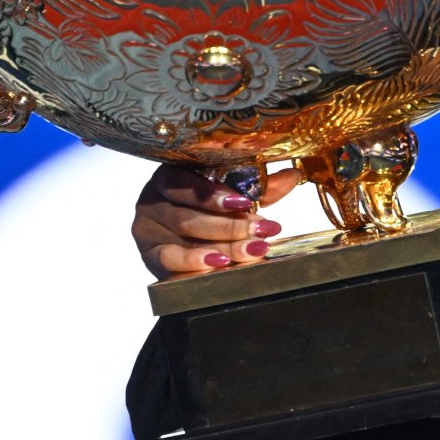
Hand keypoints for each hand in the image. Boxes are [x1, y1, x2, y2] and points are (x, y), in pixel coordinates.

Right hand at [131, 163, 301, 279]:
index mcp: (170, 174)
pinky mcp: (149, 255)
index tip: (246, 202)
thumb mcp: (231, 193)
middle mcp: (152, 199)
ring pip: (185, 238)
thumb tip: (291, 177)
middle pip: (190, 215)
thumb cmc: (205, 207)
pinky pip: (169, 260)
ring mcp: (147, 229)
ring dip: (223, 246)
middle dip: (231, 225)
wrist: (179, 236)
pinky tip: (218, 264)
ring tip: (253, 249)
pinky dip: (194, 263)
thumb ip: (258, 187)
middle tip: (263, 231)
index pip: (186, 182)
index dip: (214, 194)